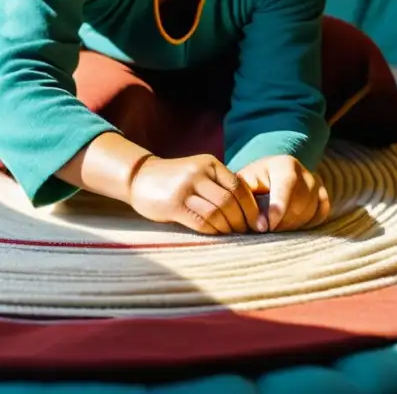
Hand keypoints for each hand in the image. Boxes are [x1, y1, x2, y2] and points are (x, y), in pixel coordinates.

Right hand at [128, 154, 261, 234]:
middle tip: (246, 231)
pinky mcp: (173, 205)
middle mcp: (199, 173)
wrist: (139, 176)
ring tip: (232, 234)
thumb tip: (248, 208)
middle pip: (230, 201)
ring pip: (217, 213)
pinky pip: (201, 222)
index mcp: (209, 163)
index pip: (239, 186)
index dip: (250, 206)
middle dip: (242, 220)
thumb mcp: (199, 171)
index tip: (256, 221)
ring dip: (228, 227)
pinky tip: (216, 233)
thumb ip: (219, 183)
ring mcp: (185, 188)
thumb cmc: (175, 178)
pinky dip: (213, 231)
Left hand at [235, 156, 329, 232]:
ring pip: (310, 212)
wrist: (267, 178)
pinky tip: (291, 225)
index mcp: (284, 164)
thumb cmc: (253, 183)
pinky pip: (320, 216)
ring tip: (276, 227)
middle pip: (300, 203)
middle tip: (267, 230)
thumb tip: (262, 226)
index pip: (287, 185)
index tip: (269, 226)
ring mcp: (317, 184)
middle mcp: (305, 172)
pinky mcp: (323, 196)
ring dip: (292, 226)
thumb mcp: (245, 186)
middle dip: (283, 222)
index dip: (279, 207)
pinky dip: (307, 224)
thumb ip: (249, 202)